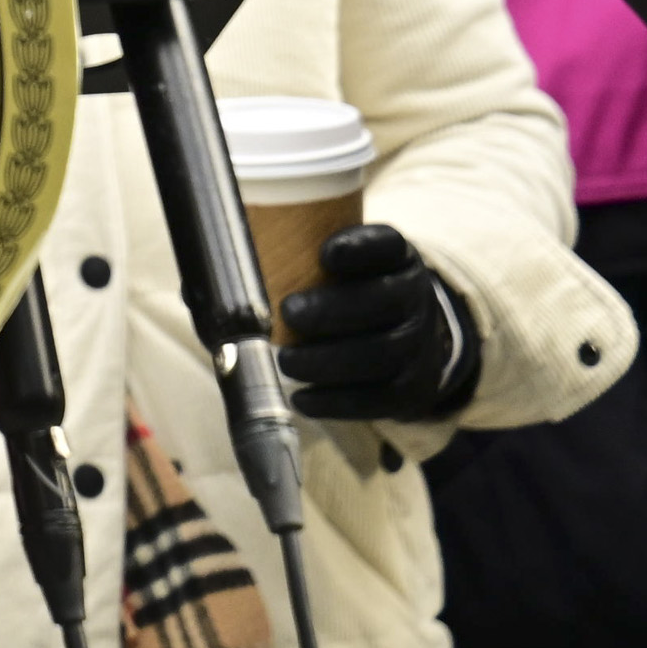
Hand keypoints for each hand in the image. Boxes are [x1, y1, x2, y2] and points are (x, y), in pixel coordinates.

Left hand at [274, 222, 480, 422]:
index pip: (387, 245)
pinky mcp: (411, 391)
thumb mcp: (352, 264)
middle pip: (382, 302)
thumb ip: (306, 255)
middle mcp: (417, 299)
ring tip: (286, 361)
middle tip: (288, 312)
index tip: (325, 254)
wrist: (418, 343)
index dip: (359, 248)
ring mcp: (420, 348)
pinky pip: (376, 400)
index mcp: (398, 259)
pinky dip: (334, 402)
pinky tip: (300, 398)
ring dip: (325, 361)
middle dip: (331, 310)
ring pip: (378, 355)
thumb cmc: (360, 293)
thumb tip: (226, 263)